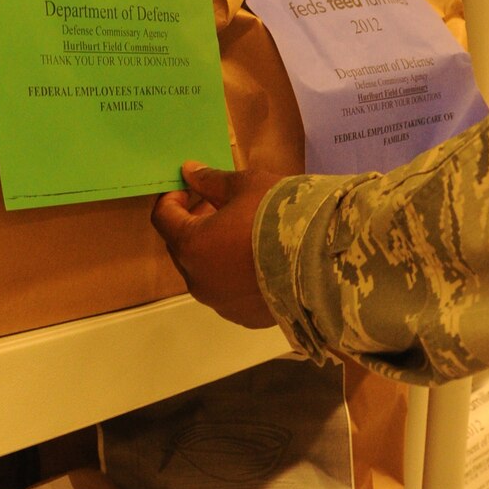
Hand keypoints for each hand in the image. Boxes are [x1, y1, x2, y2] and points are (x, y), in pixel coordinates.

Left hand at [151, 163, 281, 329]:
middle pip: (183, 248)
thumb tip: (189, 172)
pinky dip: (236, 277)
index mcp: (191, 245)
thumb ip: (212, 181)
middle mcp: (198, 281)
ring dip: (215, 253)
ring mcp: (222, 303)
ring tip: (243, 235)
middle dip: (195, 225)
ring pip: (206, 273)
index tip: (190, 187)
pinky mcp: (246, 317)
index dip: (172, 198)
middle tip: (219, 206)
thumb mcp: (246, 186)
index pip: (163, 218)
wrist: (324, 259)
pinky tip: (261, 262)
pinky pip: (231, 293)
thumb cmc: (278, 214)